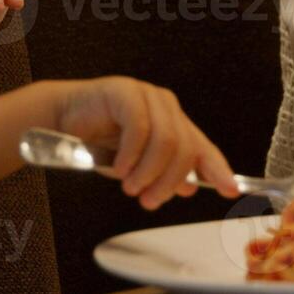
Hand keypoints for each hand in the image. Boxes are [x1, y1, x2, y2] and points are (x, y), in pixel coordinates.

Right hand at [53, 77, 240, 209]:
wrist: (63, 120)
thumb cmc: (99, 141)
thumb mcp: (137, 167)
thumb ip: (163, 174)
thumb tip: (190, 187)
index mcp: (174, 124)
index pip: (203, 148)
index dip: (218, 169)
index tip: (231, 190)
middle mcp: (166, 108)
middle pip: (185, 148)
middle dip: (168, 181)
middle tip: (149, 201)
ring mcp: (147, 96)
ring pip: (166, 140)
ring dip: (148, 172)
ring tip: (131, 187)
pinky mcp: (125, 92)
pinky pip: (139, 127)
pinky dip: (131, 155)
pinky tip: (120, 168)